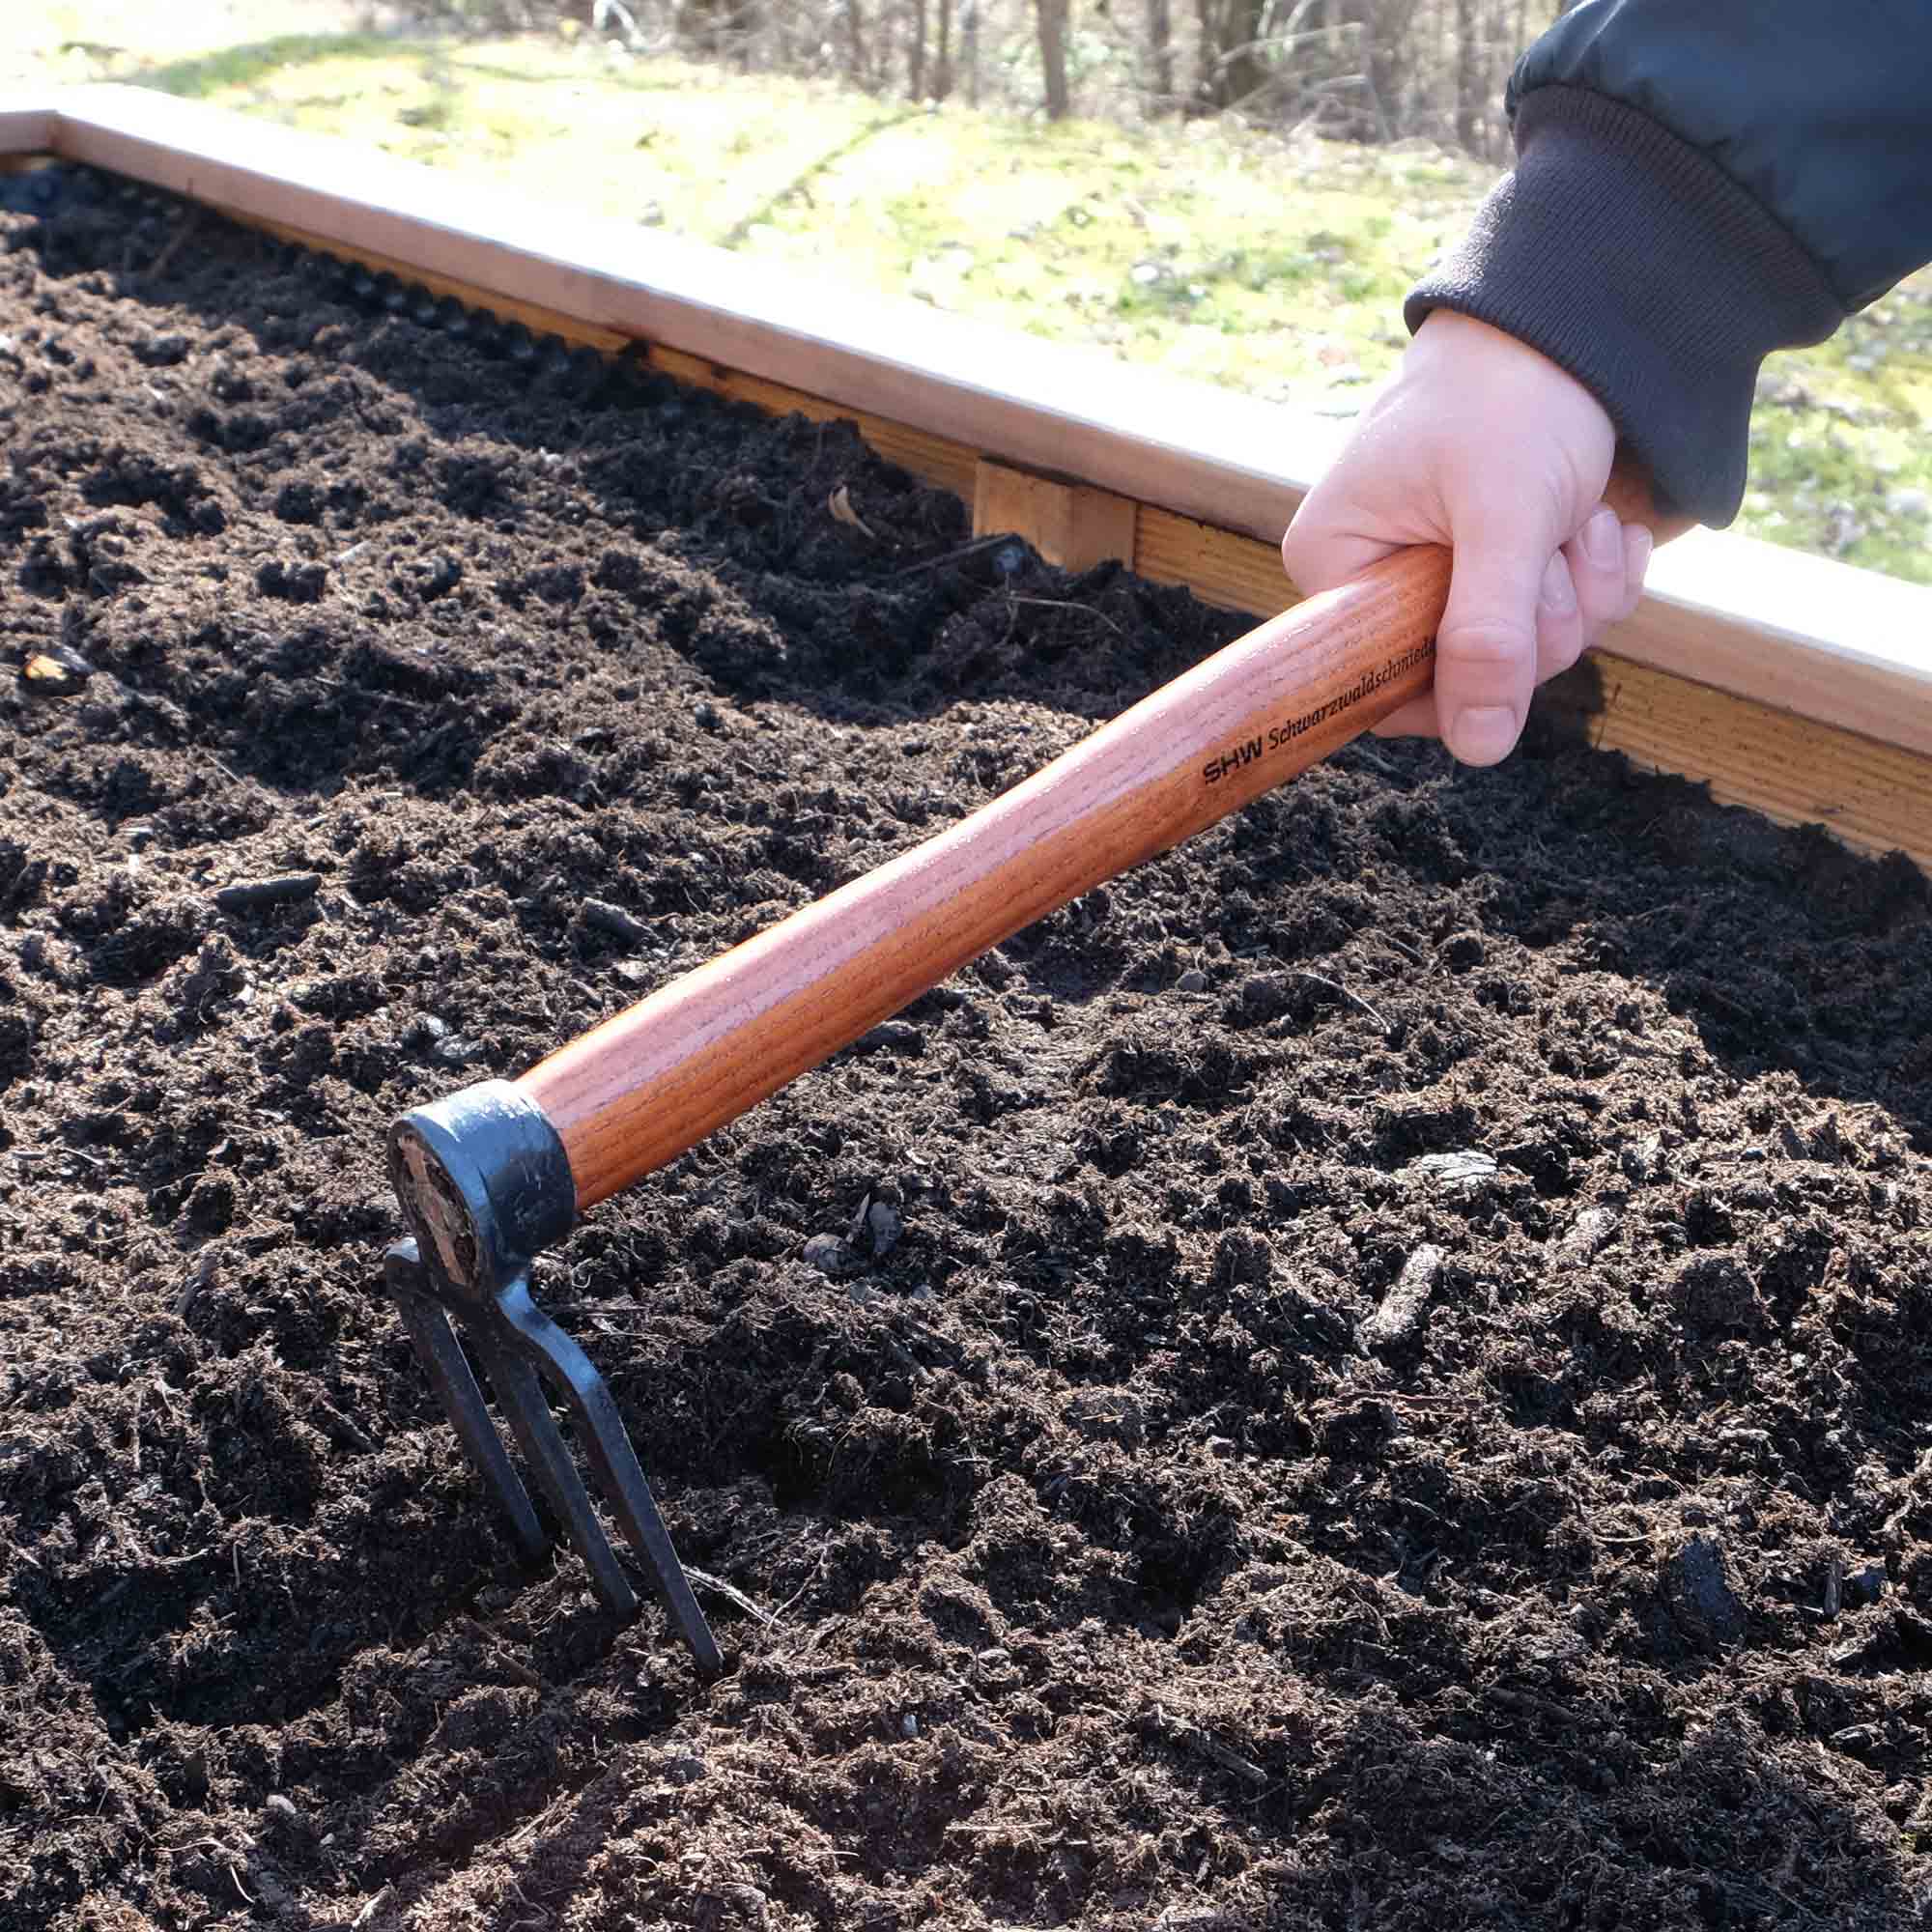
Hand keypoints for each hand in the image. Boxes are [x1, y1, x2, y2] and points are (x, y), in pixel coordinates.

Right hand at [1280, 311, 1653, 765]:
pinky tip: (1603, 525)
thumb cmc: (1512, 394)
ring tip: (1585, 522)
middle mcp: (1377, 583)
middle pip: (1460, 680)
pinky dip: (1596, 581)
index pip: (1381, 686)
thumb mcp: (1503, 516)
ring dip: (1576, 597)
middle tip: (1557, 547)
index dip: (1460, 684)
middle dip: (1535, 625)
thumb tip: (1477, 749)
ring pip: (1519, 657)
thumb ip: (1486, 634)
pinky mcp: (1501, 571)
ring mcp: (1442, 579)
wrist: (1574, 317)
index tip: (1514, 624)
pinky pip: (1555, 625)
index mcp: (1336, 567)